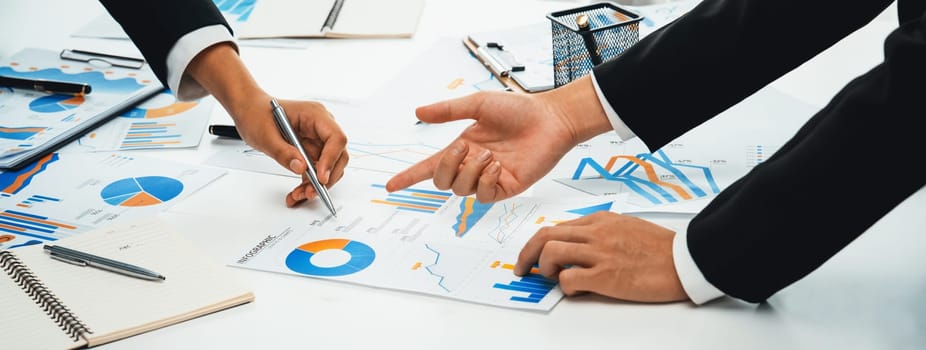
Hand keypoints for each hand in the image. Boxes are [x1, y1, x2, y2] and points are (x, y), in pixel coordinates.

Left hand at [185, 43, 347, 206]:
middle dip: (325, 177)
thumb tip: (301, 168)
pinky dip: (307, 184)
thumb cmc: (256, 113)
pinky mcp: (309, 151)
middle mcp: (320, 127)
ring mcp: (316, 140)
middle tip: (310, 192)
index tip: (320, 177)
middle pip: (337, 156)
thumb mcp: (265, 134)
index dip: (331, 159)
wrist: (249, 111)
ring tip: (298, 196)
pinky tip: (296, 194)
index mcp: (315, 115)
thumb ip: (283, 152)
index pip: (335, 138)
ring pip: (327, 167)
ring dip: (315, 185)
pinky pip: (315, 171)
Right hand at [386, 75, 612, 201]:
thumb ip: (448, 110)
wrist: (550, 119)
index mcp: (462, 147)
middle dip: (447, 165)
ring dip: (470, 170)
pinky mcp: (505, 188)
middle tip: (465, 147)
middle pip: (441, 181)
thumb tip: (418, 112)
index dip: (409, 177)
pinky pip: (482, 195)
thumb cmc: (519, 109)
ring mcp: (488, 179)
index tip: (390, 186)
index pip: (429, 166)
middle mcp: (472, 165)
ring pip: (460, 190)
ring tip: (490, 154)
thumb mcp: (478, 104)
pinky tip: (498, 166)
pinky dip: (486, 180)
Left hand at [514, 212, 687, 302]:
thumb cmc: (661, 248)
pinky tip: (577, 290)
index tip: (532, 255)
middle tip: (521, 268)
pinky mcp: (605, 275)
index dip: (539, 242)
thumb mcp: (627, 227)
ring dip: (543, 267)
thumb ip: (601, 233)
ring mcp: (599, 253)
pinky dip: (565, 287)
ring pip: (550, 252)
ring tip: (552, 278)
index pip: (557, 227)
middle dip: (526, 253)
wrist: (685, 260)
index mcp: (600, 220)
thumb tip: (578, 246)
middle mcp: (596, 232)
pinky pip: (568, 279)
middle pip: (545, 235)